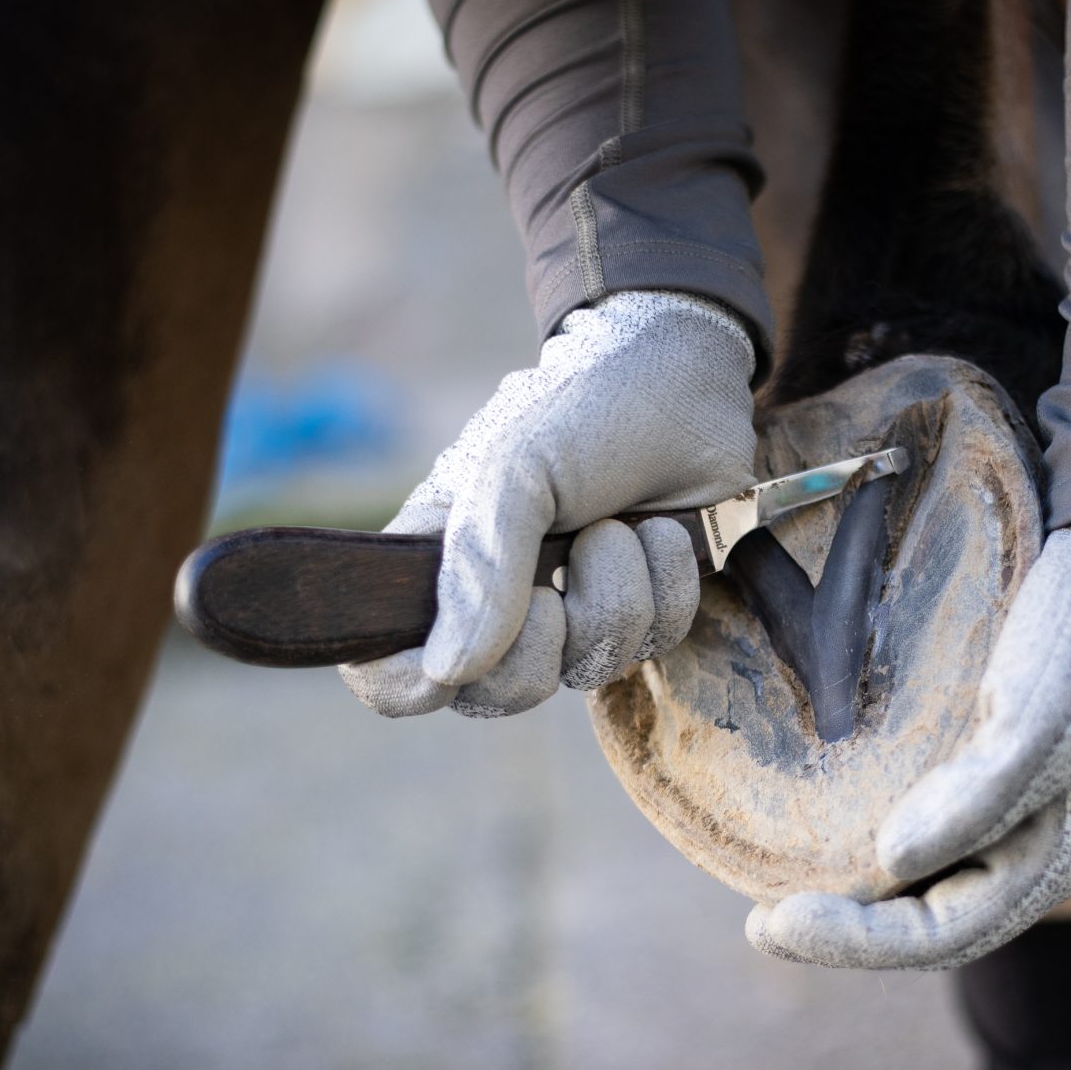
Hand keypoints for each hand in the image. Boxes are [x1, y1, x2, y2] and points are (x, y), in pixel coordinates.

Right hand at [341, 291, 756, 717]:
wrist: (686, 377)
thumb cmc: (582, 409)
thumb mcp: (514, 472)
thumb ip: (480, 571)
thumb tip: (451, 672)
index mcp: (437, 560)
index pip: (385, 664)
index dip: (403, 684)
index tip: (445, 673)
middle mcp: (499, 598)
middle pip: (494, 692)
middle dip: (539, 644)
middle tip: (556, 584)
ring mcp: (573, 606)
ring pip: (585, 669)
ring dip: (614, 593)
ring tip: (617, 524)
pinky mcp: (643, 606)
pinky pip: (652, 643)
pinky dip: (664, 586)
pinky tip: (660, 531)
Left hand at [744, 503, 1070, 968]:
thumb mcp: (1045, 718)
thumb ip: (979, 796)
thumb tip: (891, 859)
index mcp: (1056, 857)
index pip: (947, 934)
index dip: (858, 944)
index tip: (771, 923)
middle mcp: (1033, 843)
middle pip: (930, 918)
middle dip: (846, 931)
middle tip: (760, 923)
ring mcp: (1013, 801)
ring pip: (924, 875)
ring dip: (855, 891)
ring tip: (779, 882)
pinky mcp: (985, 753)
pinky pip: (921, 814)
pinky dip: (867, 830)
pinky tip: (820, 813)